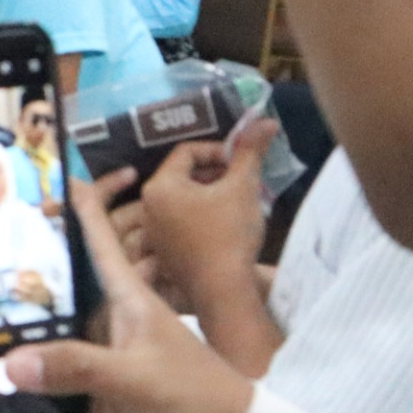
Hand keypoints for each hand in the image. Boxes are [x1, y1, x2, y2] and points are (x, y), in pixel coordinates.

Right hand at [0, 178, 257, 412]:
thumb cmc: (197, 398)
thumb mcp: (140, 375)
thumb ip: (76, 367)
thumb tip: (9, 366)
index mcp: (123, 303)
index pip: (97, 245)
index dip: (77, 208)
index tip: (44, 178)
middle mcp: (98, 335)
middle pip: (45, 311)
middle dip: (2, 308)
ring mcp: (89, 381)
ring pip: (34, 377)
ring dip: (4, 392)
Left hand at [139, 119, 276, 303]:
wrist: (225, 291)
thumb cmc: (230, 234)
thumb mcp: (243, 186)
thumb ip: (250, 151)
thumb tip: (265, 121)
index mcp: (159, 187)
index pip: (186, 152)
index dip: (218, 150)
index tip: (241, 160)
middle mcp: (148, 208)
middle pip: (182, 175)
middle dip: (215, 173)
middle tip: (242, 179)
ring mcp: (154, 234)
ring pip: (182, 200)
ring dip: (210, 194)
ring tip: (239, 199)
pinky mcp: (165, 253)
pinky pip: (181, 223)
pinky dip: (202, 216)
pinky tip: (228, 224)